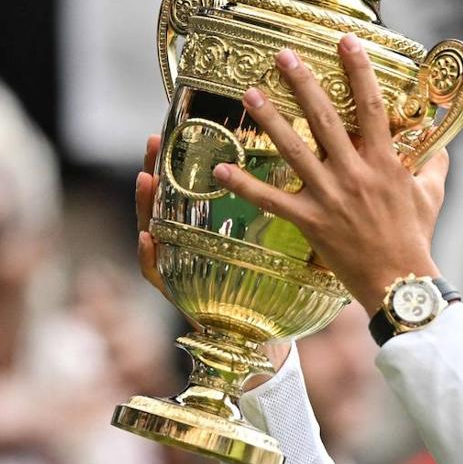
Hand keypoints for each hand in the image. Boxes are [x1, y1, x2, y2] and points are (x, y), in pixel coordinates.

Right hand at [136, 128, 294, 377]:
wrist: (264, 336)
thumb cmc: (276, 288)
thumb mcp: (285, 244)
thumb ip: (290, 208)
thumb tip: (318, 165)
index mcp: (220, 224)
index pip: (202, 185)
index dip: (190, 157)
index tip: (185, 128)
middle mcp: (196, 239)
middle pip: (173, 199)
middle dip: (161, 169)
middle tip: (155, 142)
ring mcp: (182, 264)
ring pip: (158, 229)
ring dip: (146, 205)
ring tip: (145, 179)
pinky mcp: (179, 293)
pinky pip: (156, 273)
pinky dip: (148, 256)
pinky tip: (146, 239)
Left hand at [214, 34, 448, 314]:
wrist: (399, 281)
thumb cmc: (416, 238)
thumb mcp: (431, 195)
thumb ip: (434, 166)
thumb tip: (439, 146)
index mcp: (385, 163)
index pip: (371, 107)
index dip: (358, 71)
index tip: (345, 41)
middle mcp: (355, 174)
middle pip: (325, 119)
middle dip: (303, 83)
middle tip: (282, 56)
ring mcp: (330, 197)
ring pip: (294, 151)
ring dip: (271, 120)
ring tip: (250, 93)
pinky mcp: (311, 222)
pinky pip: (271, 201)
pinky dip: (244, 185)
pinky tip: (221, 168)